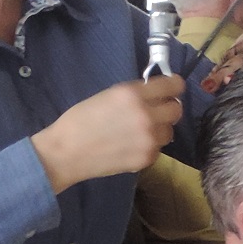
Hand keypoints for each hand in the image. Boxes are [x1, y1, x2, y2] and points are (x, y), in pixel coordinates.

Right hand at [31, 75, 182, 191]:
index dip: (174, 86)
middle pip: (176, 109)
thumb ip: (135, 94)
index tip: (172, 88)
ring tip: (139, 132)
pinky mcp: (146, 158)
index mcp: (133, 94)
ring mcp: (148, 139)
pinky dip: (148, 146)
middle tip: (156, 111)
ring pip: (169, 131)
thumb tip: (155, 94)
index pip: (173, 85)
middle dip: (168, 108)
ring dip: (159, 129)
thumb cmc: (80, 120)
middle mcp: (146, 115)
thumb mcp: (108, 96)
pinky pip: (157, 148)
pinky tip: (131, 146)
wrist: (66, 152)